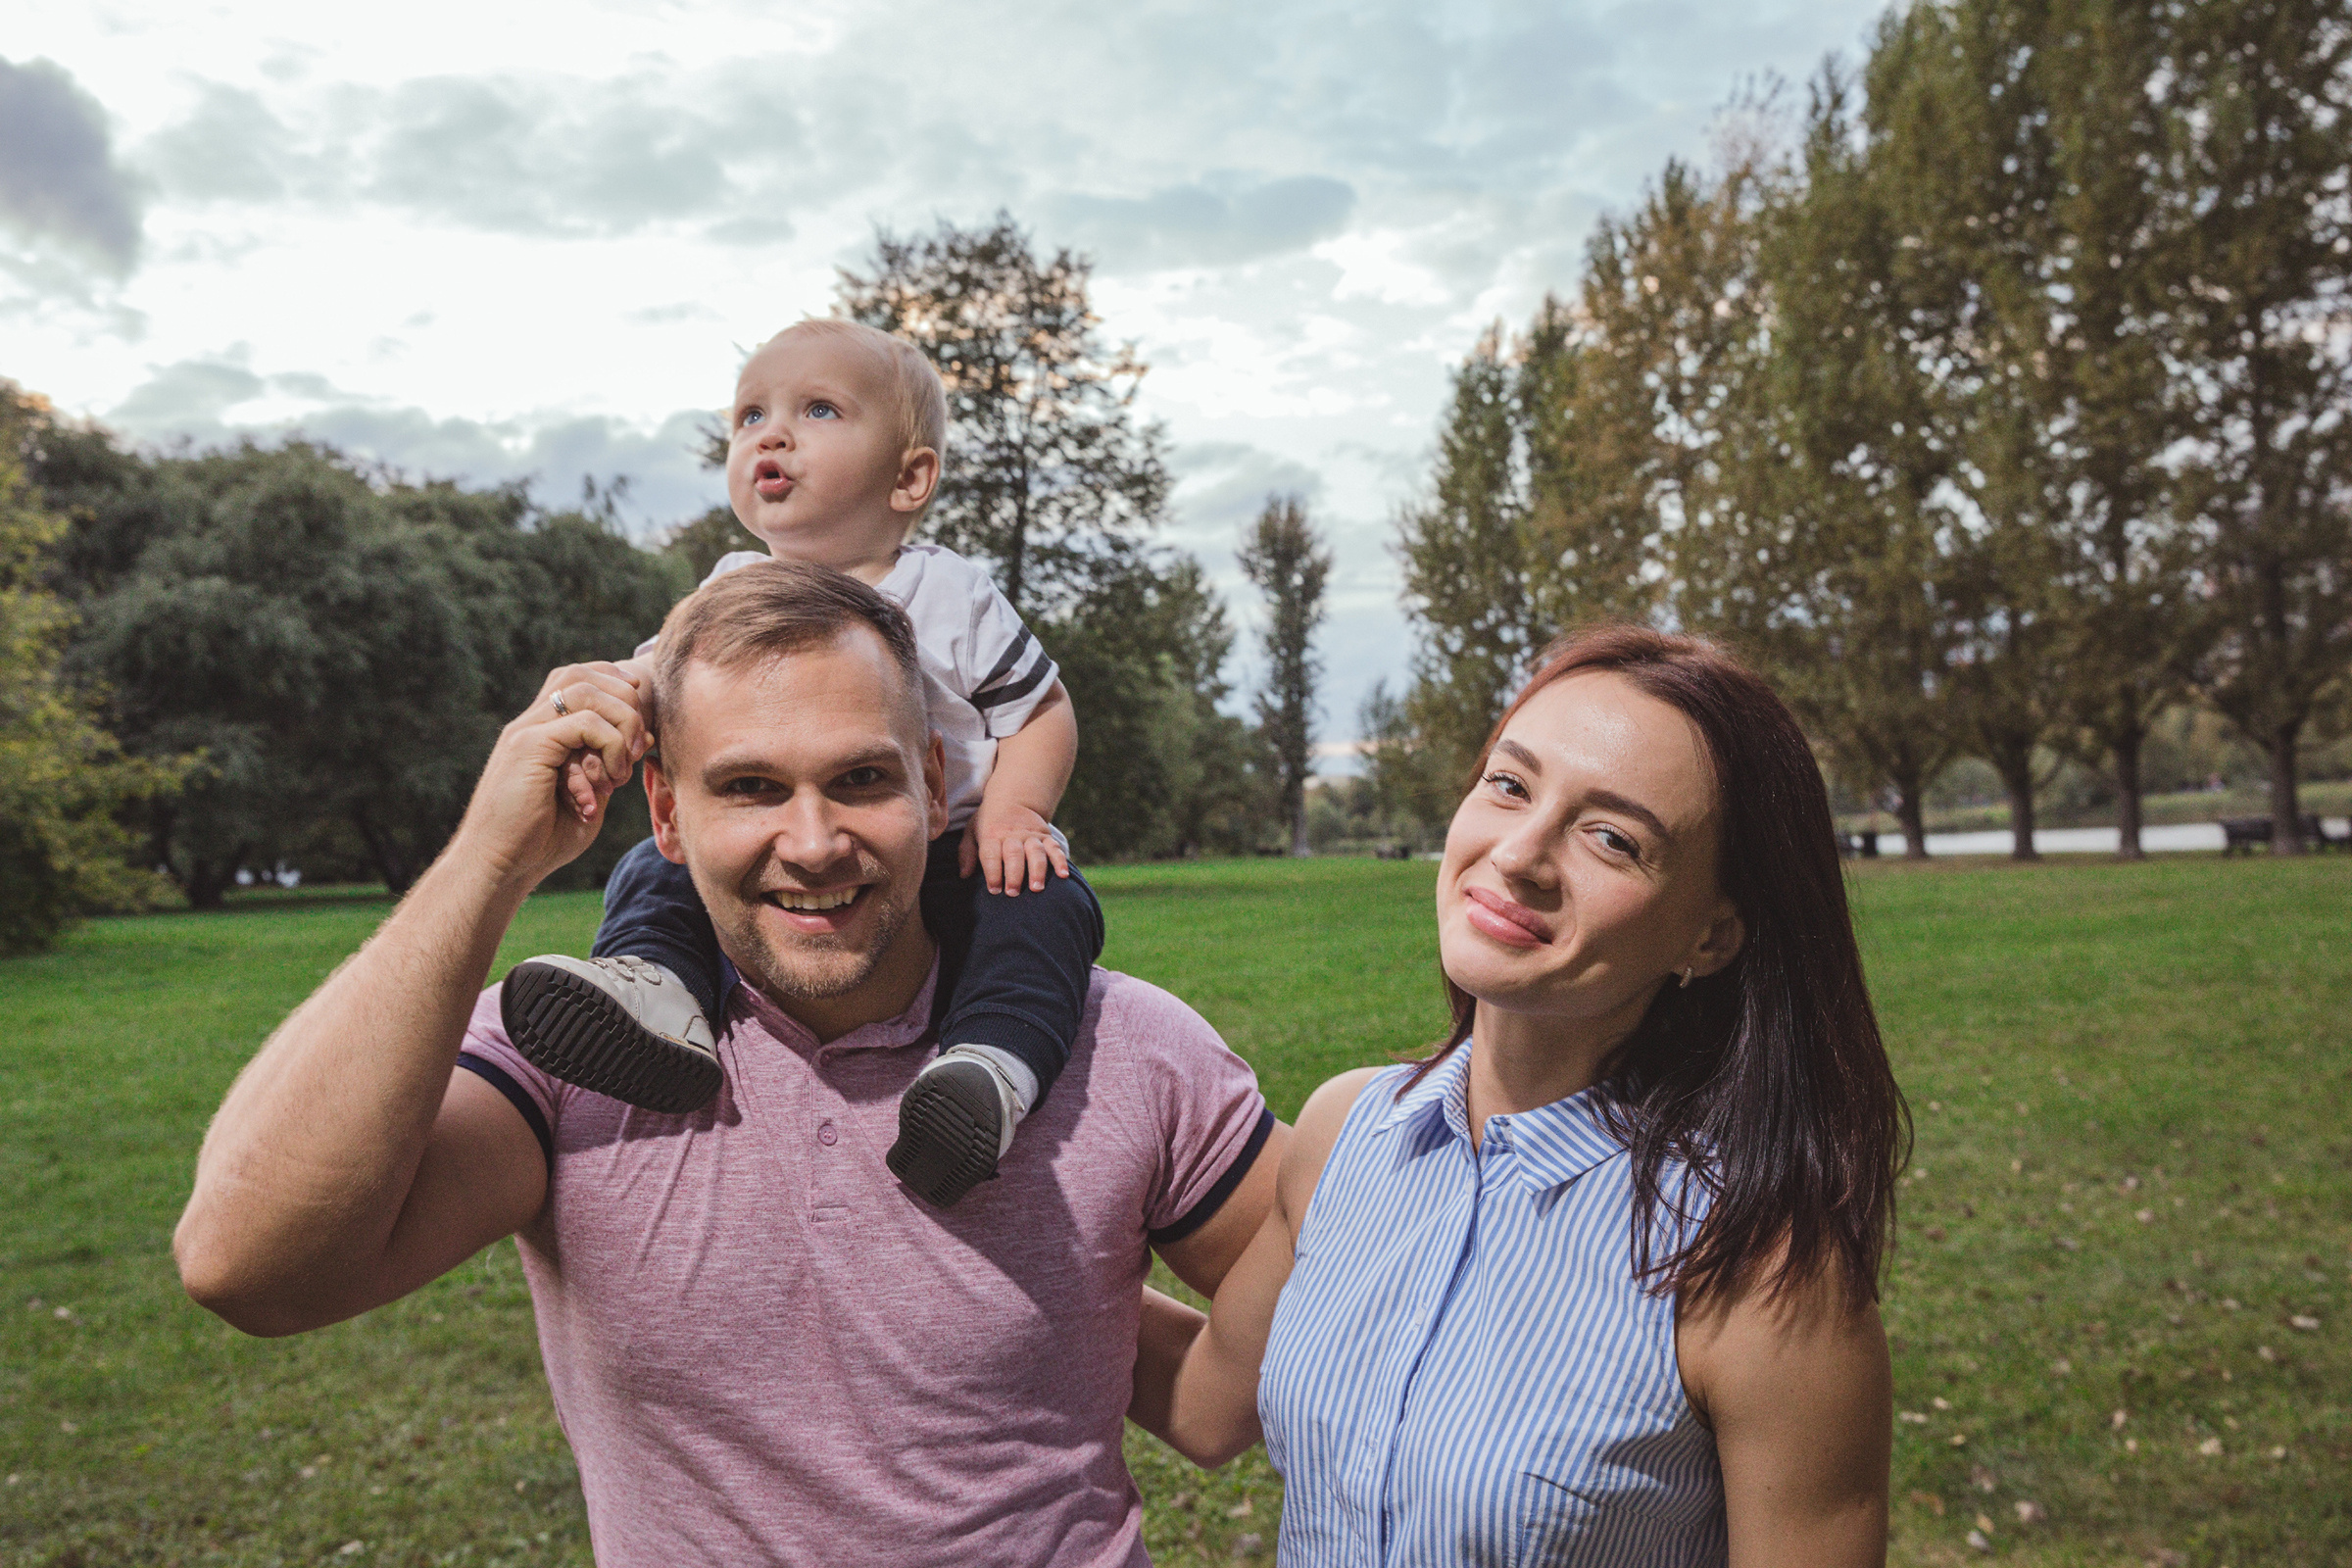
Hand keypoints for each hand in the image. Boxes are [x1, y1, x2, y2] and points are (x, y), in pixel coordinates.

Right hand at [457, 662, 650, 892]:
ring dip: (621, 723)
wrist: (500, 865)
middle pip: (583, 674)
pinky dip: (610, 745)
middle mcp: (531, 723)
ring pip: (586, 690)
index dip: (615, 686)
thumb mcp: (588, 795)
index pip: (579, 677)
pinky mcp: (528, 747)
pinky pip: (584, 722)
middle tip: (639, 745)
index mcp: (541, 730)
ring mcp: (527, 731)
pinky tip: (610, 780)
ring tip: (623, 766)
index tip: (641, 721)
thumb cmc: (541, 840)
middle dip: (624, 700)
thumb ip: (609, 764)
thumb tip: (644, 737)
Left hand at [959, 800, 1070, 894]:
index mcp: (992, 835)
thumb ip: (967, 853)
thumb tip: (964, 875)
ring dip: (1037, 870)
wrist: (1012, 799)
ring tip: (1037, 888)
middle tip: (1013, 892)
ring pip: (1035, 853)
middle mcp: (1012, 835)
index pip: (991, 855)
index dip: (992, 873)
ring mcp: (1031, 836)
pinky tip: (1063, 875)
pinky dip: (1060, 861)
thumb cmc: (989, 822)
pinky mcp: (1046, 837)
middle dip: (1014, 874)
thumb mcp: (972, 831)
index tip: (994, 890)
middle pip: (1014, 854)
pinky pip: (1054, 849)